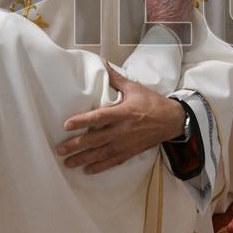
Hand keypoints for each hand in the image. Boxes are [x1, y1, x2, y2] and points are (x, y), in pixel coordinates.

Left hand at [57, 62, 185, 173]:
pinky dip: (99, 167)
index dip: (82, 121)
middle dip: (76, 146)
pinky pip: (112, 162)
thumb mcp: (134, 88)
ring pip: (101, 154)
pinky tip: (87, 170)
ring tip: (68, 163)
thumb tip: (102, 62)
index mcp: (122, 113)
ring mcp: (125, 144)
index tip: (66, 125)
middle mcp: (122, 131)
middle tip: (60, 150)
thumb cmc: (152, 103)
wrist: (171, 121)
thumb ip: (115, 78)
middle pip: (95, 140)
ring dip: (84, 160)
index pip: (98, 118)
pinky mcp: (130, 152)